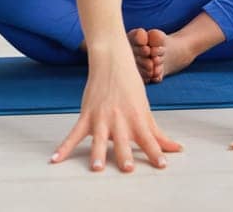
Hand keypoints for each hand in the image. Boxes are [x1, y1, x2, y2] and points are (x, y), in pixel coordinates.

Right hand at [50, 44, 182, 171]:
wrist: (111, 63)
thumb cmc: (131, 89)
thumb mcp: (145, 111)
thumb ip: (158, 134)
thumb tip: (177, 149)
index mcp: (137, 120)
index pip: (149, 139)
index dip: (156, 152)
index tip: (162, 164)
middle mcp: (120, 120)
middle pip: (123, 141)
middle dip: (124, 155)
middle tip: (127, 168)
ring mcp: (101, 118)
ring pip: (99, 139)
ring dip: (97, 153)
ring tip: (96, 168)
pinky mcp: (86, 115)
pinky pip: (74, 134)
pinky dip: (64, 147)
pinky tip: (55, 159)